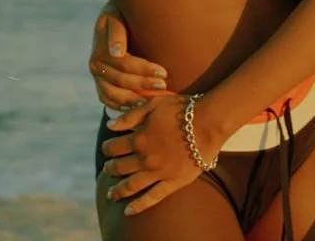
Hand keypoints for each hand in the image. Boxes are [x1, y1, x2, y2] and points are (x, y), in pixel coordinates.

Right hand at [89, 5, 168, 110]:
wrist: (114, 16)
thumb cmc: (122, 11)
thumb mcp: (118, 14)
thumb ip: (117, 31)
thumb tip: (117, 52)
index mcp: (100, 47)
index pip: (124, 63)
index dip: (144, 70)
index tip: (164, 73)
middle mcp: (95, 63)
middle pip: (121, 80)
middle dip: (144, 84)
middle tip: (164, 86)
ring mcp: (96, 75)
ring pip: (113, 94)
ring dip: (133, 100)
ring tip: (152, 102)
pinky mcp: (99, 83)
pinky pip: (108, 100)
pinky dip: (121, 106)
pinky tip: (138, 107)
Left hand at [100, 94, 206, 214]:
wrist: (208, 123)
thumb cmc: (182, 109)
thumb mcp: (154, 104)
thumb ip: (130, 116)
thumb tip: (110, 125)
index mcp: (139, 139)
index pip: (114, 147)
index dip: (108, 148)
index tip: (107, 148)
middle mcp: (145, 158)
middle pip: (120, 168)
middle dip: (110, 169)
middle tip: (107, 170)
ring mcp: (158, 173)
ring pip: (131, 185)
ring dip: (118, 191)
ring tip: (111, 194)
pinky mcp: (172, 182)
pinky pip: (152, 198)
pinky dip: (138, 206)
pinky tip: (128, 211)